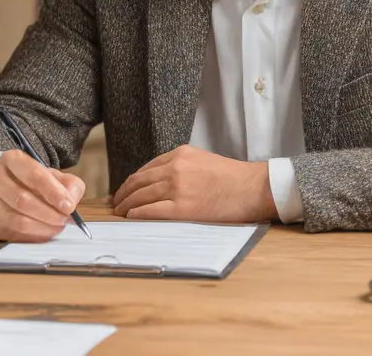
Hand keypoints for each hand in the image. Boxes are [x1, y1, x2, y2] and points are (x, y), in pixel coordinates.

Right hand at [0, 150, 85, 242]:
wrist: (5, 188)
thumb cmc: (32, 182)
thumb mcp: (53, 176)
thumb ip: (69, 184)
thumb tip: (71, 200)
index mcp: (12, 160)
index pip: (33, 175)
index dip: (53, 193)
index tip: (69, 207)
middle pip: (22, 201)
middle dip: (49, 214)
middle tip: (64, 220)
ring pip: (16, 220)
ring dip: (42, 228)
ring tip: (56, 227)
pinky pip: (10, 234)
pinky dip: (31, 237)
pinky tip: (41, 232)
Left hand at [112, 144, 276, 222]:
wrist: (255, 188)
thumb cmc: (234, 178)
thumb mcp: (203, 160)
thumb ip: (182, 166)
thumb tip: (162, 180)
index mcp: (180, 154)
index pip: (146, 168)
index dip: (132, 181)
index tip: (125, 189)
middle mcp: (175, 168)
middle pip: (139, 181)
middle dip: (124, 193)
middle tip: (116, 203)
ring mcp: (178, 187)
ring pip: (141, 195)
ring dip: (126, 205)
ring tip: (120, 212)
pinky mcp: (183, 207)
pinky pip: (151, 210)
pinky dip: (137, 213)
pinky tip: (131, 217)